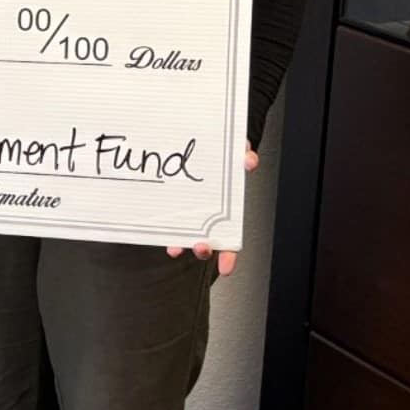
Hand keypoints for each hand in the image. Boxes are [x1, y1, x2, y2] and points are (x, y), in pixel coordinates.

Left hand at [168, 145, 257, 277]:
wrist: (197, 139)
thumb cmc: (217, 153)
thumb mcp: (234, 152)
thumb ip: (243, 156)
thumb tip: (249, 161)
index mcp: (222, 208)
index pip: (228, 238)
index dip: (228, 256)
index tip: (225, 269)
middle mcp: (202, 212)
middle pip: (205, 240)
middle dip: (202, 250)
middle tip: (202, 248)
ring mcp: (183, 208)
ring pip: (182, 233)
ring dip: (180, 244)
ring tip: (176, 249)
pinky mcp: (166, 200)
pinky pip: (162, 217)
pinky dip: (162, 227)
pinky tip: (160, 233)